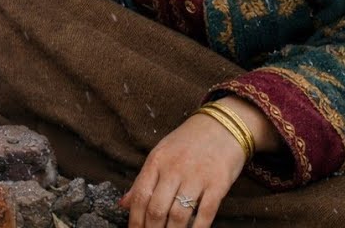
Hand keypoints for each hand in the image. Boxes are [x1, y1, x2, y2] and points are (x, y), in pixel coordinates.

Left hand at [121, 96, 274, 227]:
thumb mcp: (160, 154)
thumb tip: (122, 204)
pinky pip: (205, 213)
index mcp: (156, 161)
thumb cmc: (188, 142)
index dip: (135, 221)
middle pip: (157, 209)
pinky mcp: (218, 183)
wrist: (222, 125)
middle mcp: (174, 169)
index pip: (140, 197)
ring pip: (179, 215)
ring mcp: (197, 176)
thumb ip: (142, 180)